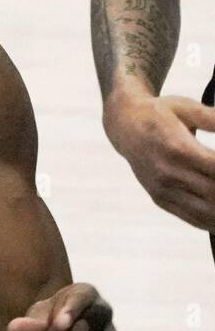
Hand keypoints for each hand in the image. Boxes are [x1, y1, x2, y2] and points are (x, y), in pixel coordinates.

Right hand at [104, 90, 214, 230]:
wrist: (124, 124)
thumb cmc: (160, 113)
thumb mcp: (185, 107)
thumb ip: (213, 118)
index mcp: (177, 147)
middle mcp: (168, 172)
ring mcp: (163, 188)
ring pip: (206, 212)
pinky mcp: (159, 198)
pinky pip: (192, 218)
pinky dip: (213, 222)